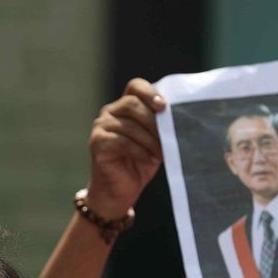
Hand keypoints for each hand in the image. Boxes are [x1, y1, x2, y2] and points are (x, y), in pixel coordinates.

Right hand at [86, 78, 165, 218]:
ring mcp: (101, 127)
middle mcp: (109, 112)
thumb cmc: (139, 163)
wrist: (119, 191)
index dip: (150, 92)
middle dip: (153, 121)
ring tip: (161, 153)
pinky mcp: (97, 143)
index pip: (135, 86)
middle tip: (168, 137)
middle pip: (132, 104)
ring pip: (129, 125)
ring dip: (150, 140)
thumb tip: (180, 117)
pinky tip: (149, 160)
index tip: (164, 107)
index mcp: (124, 106)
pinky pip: (122, 142)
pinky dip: (139, 151)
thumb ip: (160, 125)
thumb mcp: (154, 141)